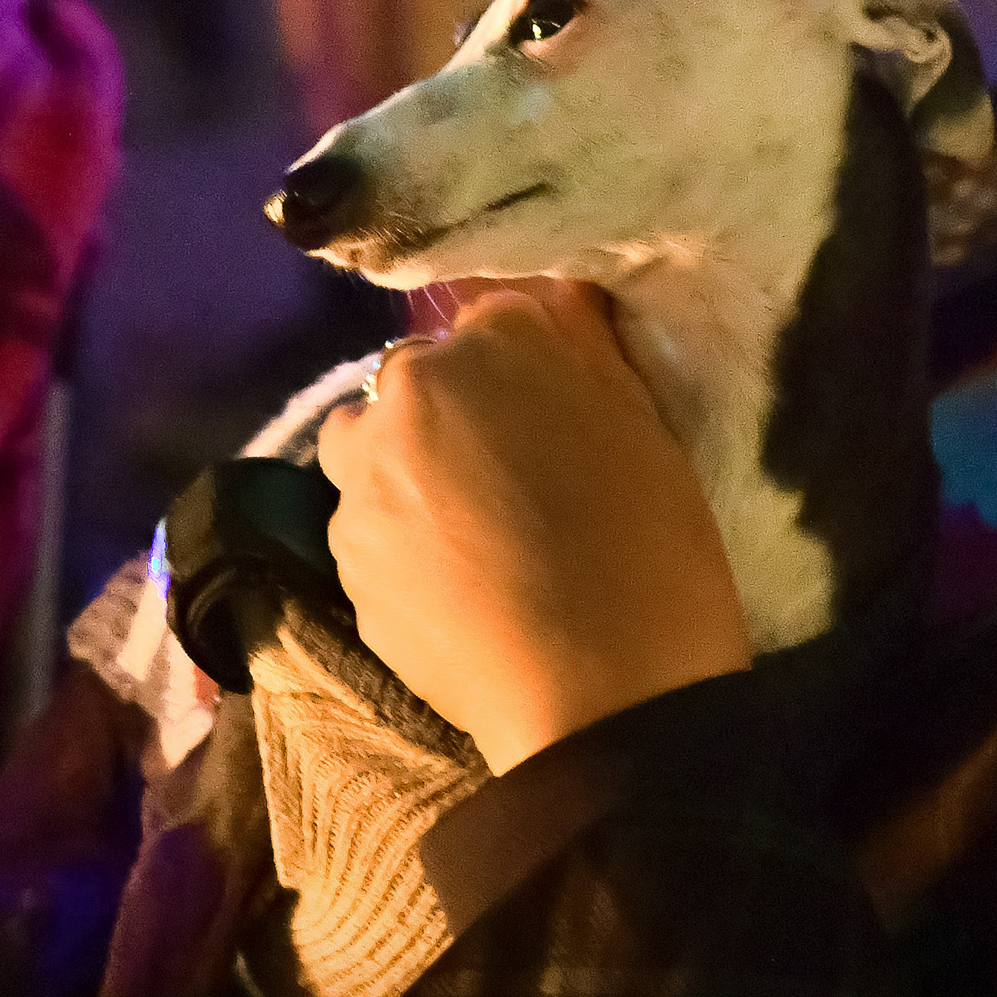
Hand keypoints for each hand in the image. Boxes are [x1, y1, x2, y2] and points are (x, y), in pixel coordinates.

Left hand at [313, 283, 751, 772]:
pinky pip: (363, 528)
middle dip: (448, 412)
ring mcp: (365, 479)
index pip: (492, 321)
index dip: (521, 370)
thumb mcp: (644, 429)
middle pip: (414, 380)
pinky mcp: (346, 559)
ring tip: (465, 530)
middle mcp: (412, 393)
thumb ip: (586, 352)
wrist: (601, 694)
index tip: (549, 416)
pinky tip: (452, 587)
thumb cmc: (650, 552)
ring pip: (367, 449)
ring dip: (400, 469)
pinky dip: (396, 544)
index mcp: (496, 343)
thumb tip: (558, 302)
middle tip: (505, 478)